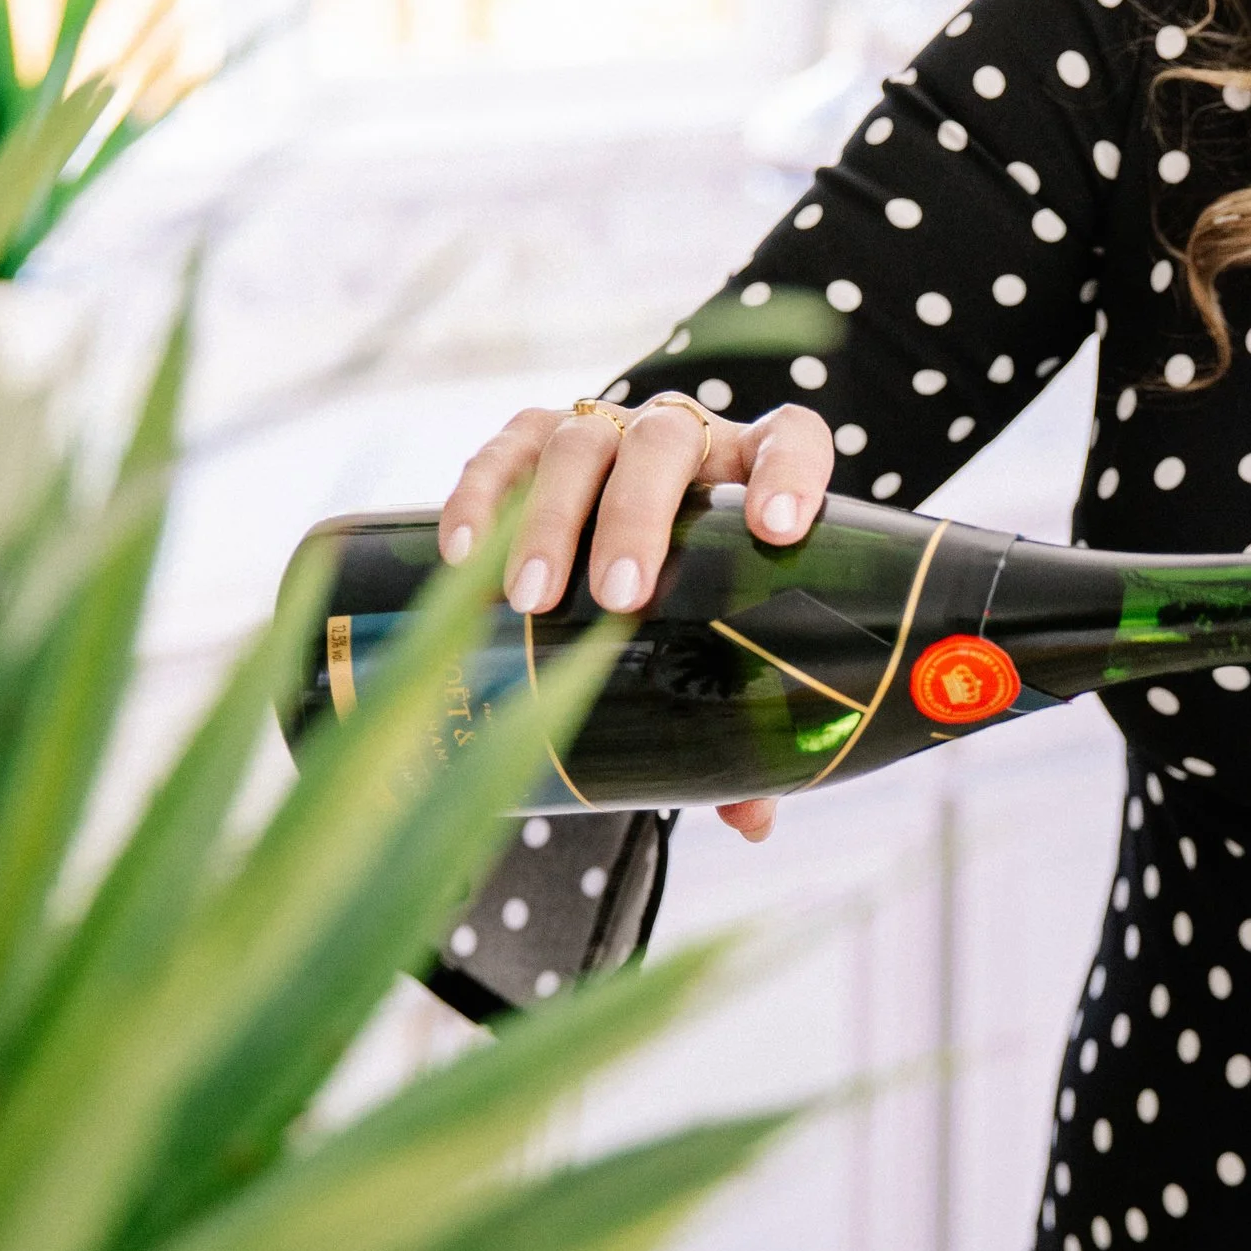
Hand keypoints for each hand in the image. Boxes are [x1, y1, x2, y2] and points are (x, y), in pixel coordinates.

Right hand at [438, 395, 835, 844]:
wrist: (632, 533)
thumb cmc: (697, 603)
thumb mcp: (724, 649)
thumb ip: (745, 723)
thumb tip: (749, 818)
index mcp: (754, 474)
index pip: (791, 441)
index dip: (791, 473)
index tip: (779, 529)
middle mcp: (684, 440)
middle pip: (665, 444)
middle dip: (638, 518)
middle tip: (618, 597)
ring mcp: (607, 431)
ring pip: (579, 443)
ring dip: (550, 519)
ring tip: (532, 599)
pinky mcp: (535, 438)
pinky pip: (504, 449)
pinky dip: (479, 495)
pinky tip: (459, 553)